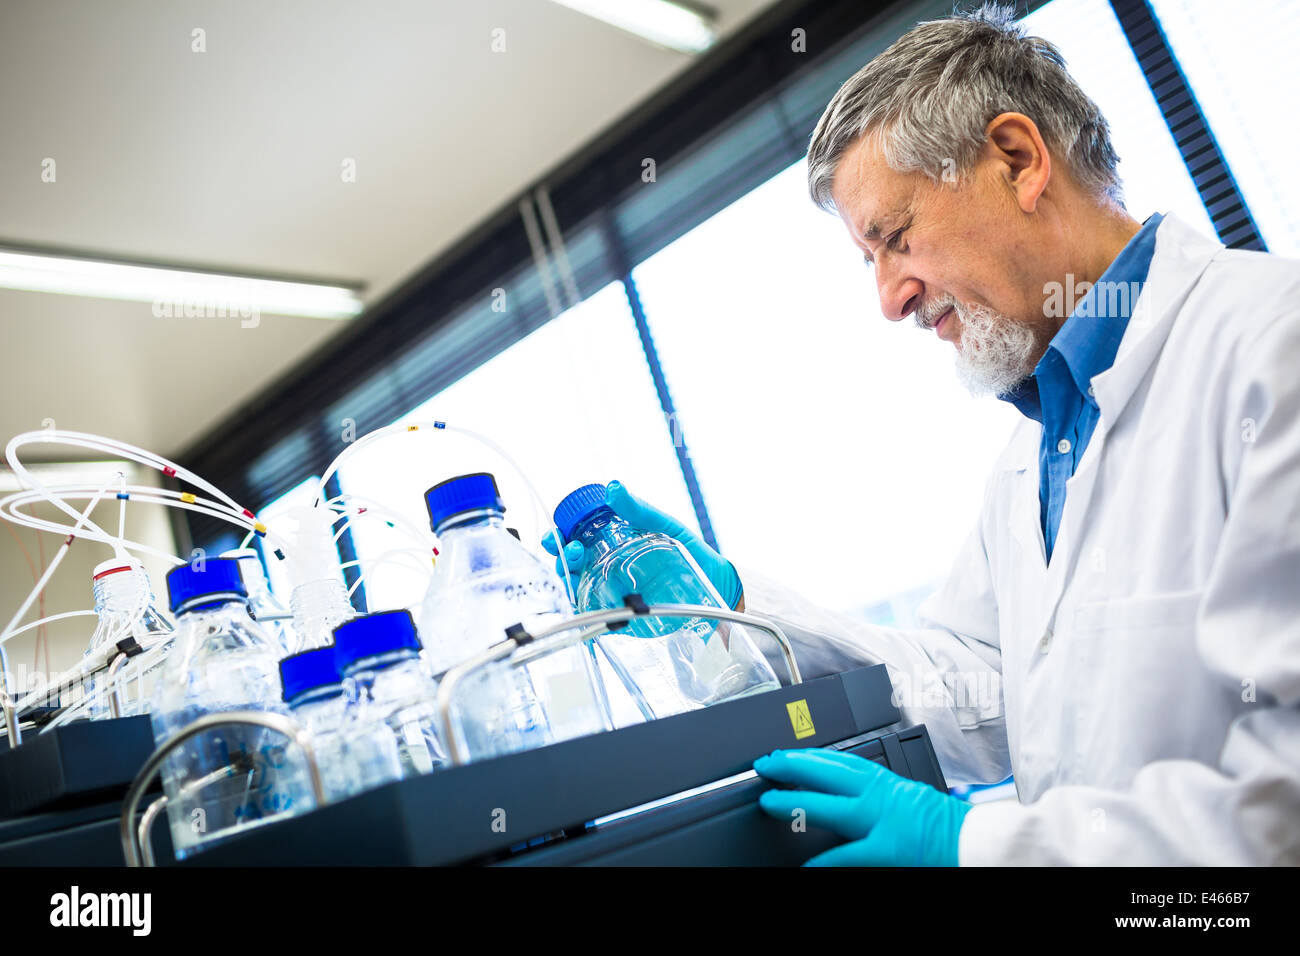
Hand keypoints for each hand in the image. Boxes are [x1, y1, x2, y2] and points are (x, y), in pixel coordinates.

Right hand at [541, 479, 743, 609]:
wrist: (716, 584)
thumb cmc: (691, 552)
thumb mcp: (665, 526)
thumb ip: (639, 510)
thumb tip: (612, 488)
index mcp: (611, 540)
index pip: (575, 535)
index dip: (559, 533)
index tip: (557, 533)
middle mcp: (606, 565)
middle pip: (569, 562)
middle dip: (561, 556)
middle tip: (571, 552)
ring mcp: (612, 590)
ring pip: (575, 587)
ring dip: (568, 580)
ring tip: (576, 574)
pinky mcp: (621, 616)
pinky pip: (596, 615)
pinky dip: (585, 612)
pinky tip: (586, 606)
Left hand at [753, 748, 970, 865]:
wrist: (979, 844)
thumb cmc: (949, 826)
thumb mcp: (910, 798)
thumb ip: (879, 796)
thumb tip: (847, 797)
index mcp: (889, 781)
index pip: (840, 760)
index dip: (809, 755)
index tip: (785, 753)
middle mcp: (883, 795)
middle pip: (828, 772)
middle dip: (793, 766)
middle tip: (765, 765)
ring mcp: (883, 821)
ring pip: (830, 806)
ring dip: (795, 803)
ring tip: (769, 802)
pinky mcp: (889, 849)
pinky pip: (848, 855)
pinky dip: (824, 860)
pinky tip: (804, 865)